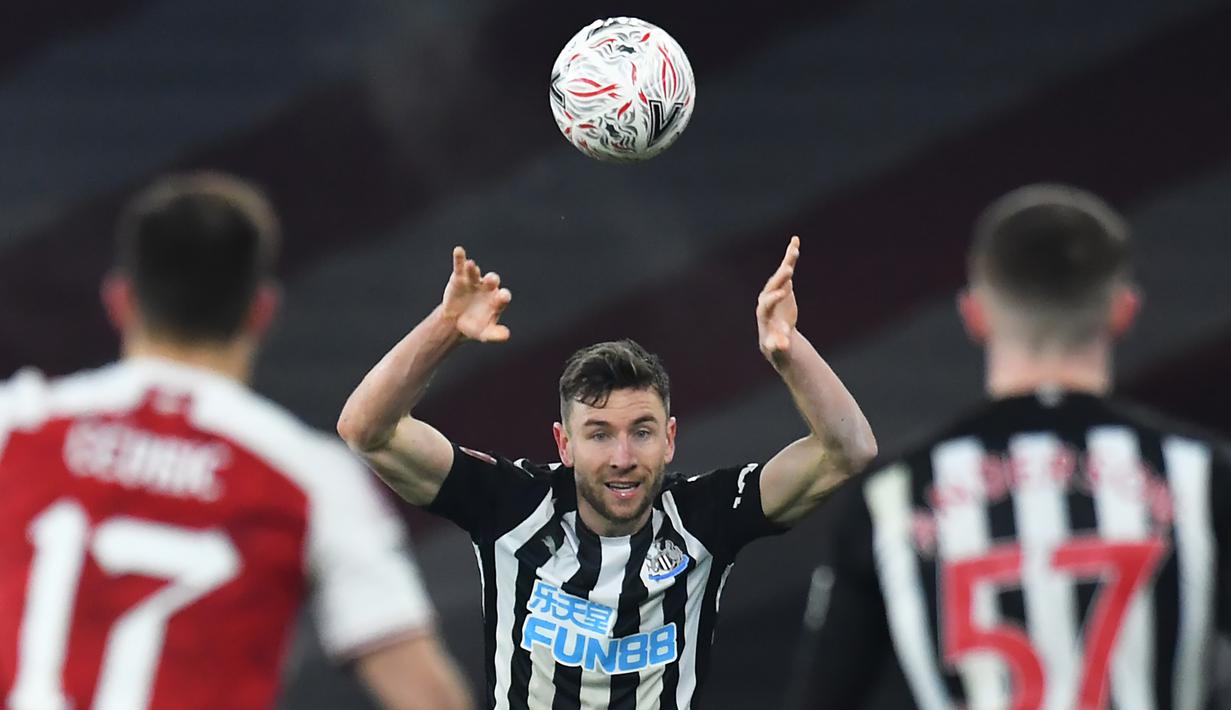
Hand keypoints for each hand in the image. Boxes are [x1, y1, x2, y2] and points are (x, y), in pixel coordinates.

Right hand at [441, 246, 511, 341]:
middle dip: (491, 280)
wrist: (456, 322)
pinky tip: (458, 250)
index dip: (503, 296)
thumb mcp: (485, 333)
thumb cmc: (476, 326)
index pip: (503, 296)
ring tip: (472, 265)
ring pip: (475, 272)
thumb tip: (506, 336)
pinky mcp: (460, 277)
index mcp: (497, 300)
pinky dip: (460, 258)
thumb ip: (495, 334)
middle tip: (490, 280)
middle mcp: (488, 288)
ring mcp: (474, 281)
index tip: (502, 297)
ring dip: (473, 269)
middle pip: (492, 281)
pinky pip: (461, 265)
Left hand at [757, 236, 799, 361]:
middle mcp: (767, 299)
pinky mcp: (784, 285)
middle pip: (772, 287)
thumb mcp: (777, 347)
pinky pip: (787, 268)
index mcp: (763, 314)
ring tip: (794, 250)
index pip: (766, 304)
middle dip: (780, 279)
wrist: (776, 336)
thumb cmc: (776, 343)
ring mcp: (775, 290)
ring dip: (787, 262)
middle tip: (788, 270)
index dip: (773, 298)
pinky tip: (795, 241)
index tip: (781, 294)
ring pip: (780, 275)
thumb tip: (782, 346)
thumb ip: (779, 345)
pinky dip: (791, 256)